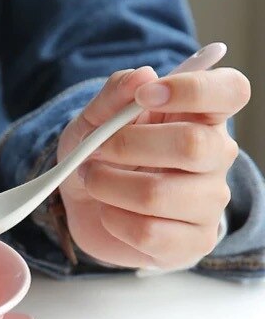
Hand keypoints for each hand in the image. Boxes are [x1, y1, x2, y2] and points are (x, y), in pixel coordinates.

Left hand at [57, 64, 249, 268]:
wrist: (86, 210)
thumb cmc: (100, 158)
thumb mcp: (92, 121)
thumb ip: (112, 97)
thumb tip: (141, 76)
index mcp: (202, 116)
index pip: (231, 91)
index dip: (193, 89)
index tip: (145, 96)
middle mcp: (216, 157)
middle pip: (193, 144)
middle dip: (128, 146)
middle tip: (96, 150)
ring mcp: (209, 202)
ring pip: (159, 193)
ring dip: (109, 186)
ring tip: (93, 180)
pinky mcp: (193, 242)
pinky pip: (149, 232)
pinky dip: (114, 220)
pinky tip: (108, 213)